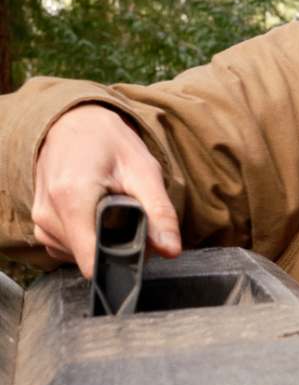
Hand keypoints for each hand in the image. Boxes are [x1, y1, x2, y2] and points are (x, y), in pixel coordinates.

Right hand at [32, 104, 181, 277]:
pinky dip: (88, 236)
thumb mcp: (143, 170)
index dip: (121, 263)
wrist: (73, 121)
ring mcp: (40, 222)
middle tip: (127, 212)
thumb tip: (171, 250)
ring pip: (81, 256)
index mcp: (71, 198)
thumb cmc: (108, 142)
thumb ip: (159, 212)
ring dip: (102, 239)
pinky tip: (94, 212)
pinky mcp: (40, 226)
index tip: (138, 248)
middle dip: (116, 244)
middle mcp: (48, 215)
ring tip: (108, 207)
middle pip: (91, 258)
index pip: (92, 261)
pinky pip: (70, 248)